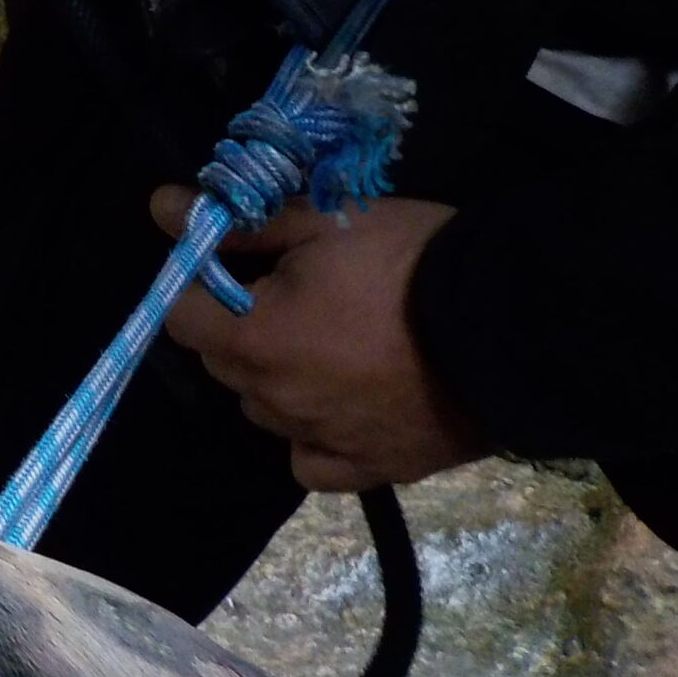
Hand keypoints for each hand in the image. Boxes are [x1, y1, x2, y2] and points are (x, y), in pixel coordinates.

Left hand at [156, 186, 485, 491]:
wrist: (515, 327)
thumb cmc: (410, 262)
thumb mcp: (323, 222)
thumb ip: (238, 224)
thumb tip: (161, 206)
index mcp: (254, 339)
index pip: (182, 317)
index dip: (200, 286)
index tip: (238, 266)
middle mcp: (275, 400)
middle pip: (224, 363)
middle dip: (242, 327)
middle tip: (297, 295)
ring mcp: (321, 440)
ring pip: (266, 408)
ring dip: (278, 378)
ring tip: (332, 344)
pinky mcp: (370, 470)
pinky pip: (310, 460)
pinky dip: (313, 436)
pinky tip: (341, 405)